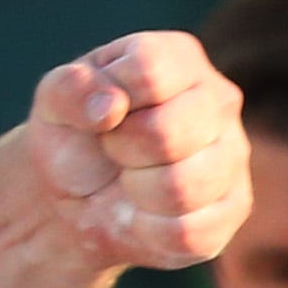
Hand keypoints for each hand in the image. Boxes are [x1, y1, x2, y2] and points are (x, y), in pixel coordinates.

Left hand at [30, 31, 250, 270]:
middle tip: (113, 148)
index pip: (150, 70)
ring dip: (135, 190)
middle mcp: (218, 98)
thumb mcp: (53, 102)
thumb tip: (110, 106)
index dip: (109, 99)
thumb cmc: (73, 135)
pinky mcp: (234, 207)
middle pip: (168, 132)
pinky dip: (147, 228)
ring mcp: (234, 153)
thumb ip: (70, 89)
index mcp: (177, 56)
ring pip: (181, 187)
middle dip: (120, 148)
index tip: (100, 111)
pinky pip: (187, 231)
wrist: (76, 196)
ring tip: (129, 178)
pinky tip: (143, 211)